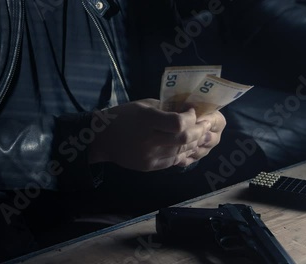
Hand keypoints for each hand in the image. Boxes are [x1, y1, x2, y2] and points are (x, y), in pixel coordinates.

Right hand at [88, 99, 223, 170]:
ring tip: (200, 134)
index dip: (191, 118)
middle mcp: (149, 140)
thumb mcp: (142, 105)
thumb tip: (189, 110)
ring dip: (195, 142)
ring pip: (182, 151)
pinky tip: (188, 146)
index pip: (178, 123)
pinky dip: (184, 153)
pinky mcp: (150, 166)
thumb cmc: (122, 117)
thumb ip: (166, 108)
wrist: (101, 139)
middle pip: (184, 138)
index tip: (192, 112)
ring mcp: (150, 156)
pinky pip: (174, 161)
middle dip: (199, 130)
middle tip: (204, 124)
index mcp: (146, 120)